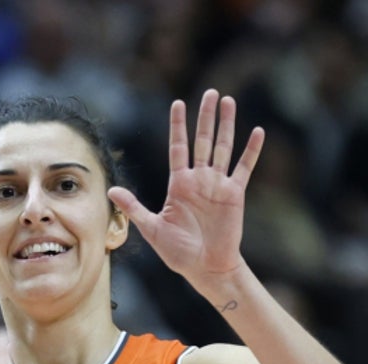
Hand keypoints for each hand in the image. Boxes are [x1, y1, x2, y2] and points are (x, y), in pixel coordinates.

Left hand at [108, 90, 263, 304]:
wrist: (204, 266)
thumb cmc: (177, 251)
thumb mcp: (152, 228)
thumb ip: (134, 207)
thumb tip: (110, 190)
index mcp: (178, 184)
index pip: (177, 148)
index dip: (178, 126)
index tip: (178, 103)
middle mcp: (199, 180)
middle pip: (202, 141)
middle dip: (205, 117)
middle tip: (209, 93)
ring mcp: (218, 185)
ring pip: (223, 148)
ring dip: (226, 125)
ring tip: (229, 102)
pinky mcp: (234, 194)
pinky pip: (243, 168)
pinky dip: (251, 151)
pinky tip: (257, 131)